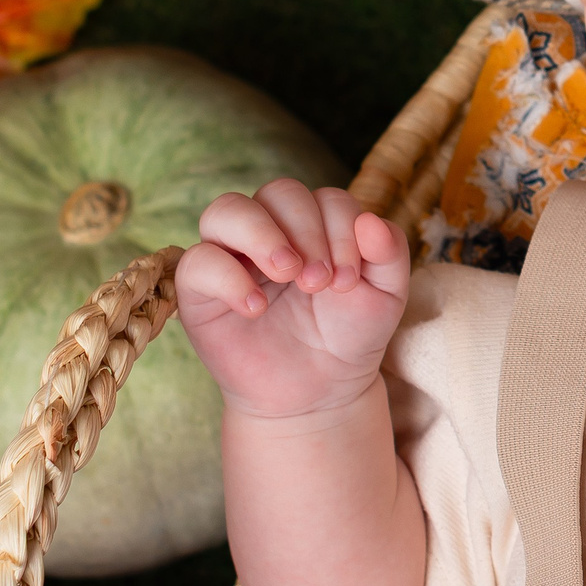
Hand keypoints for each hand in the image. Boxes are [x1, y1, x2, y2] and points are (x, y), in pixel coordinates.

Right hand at [176, 180, 409, 420]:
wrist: (318, 392)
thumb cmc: (349, 334)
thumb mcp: (386, 296)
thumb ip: (389, 254)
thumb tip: (371, 220)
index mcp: (316, 223)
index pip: (326, 198)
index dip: (342, 230)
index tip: (349, 280)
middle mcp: (271, 230)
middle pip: (279, 192)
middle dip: (306, 231)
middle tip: (319, 282)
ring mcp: (232, 256)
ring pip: (226, 210)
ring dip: (261, 235)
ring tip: (288, 274)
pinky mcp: (200, 291)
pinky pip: (196, 262)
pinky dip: (227, 277)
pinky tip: (257, 307)